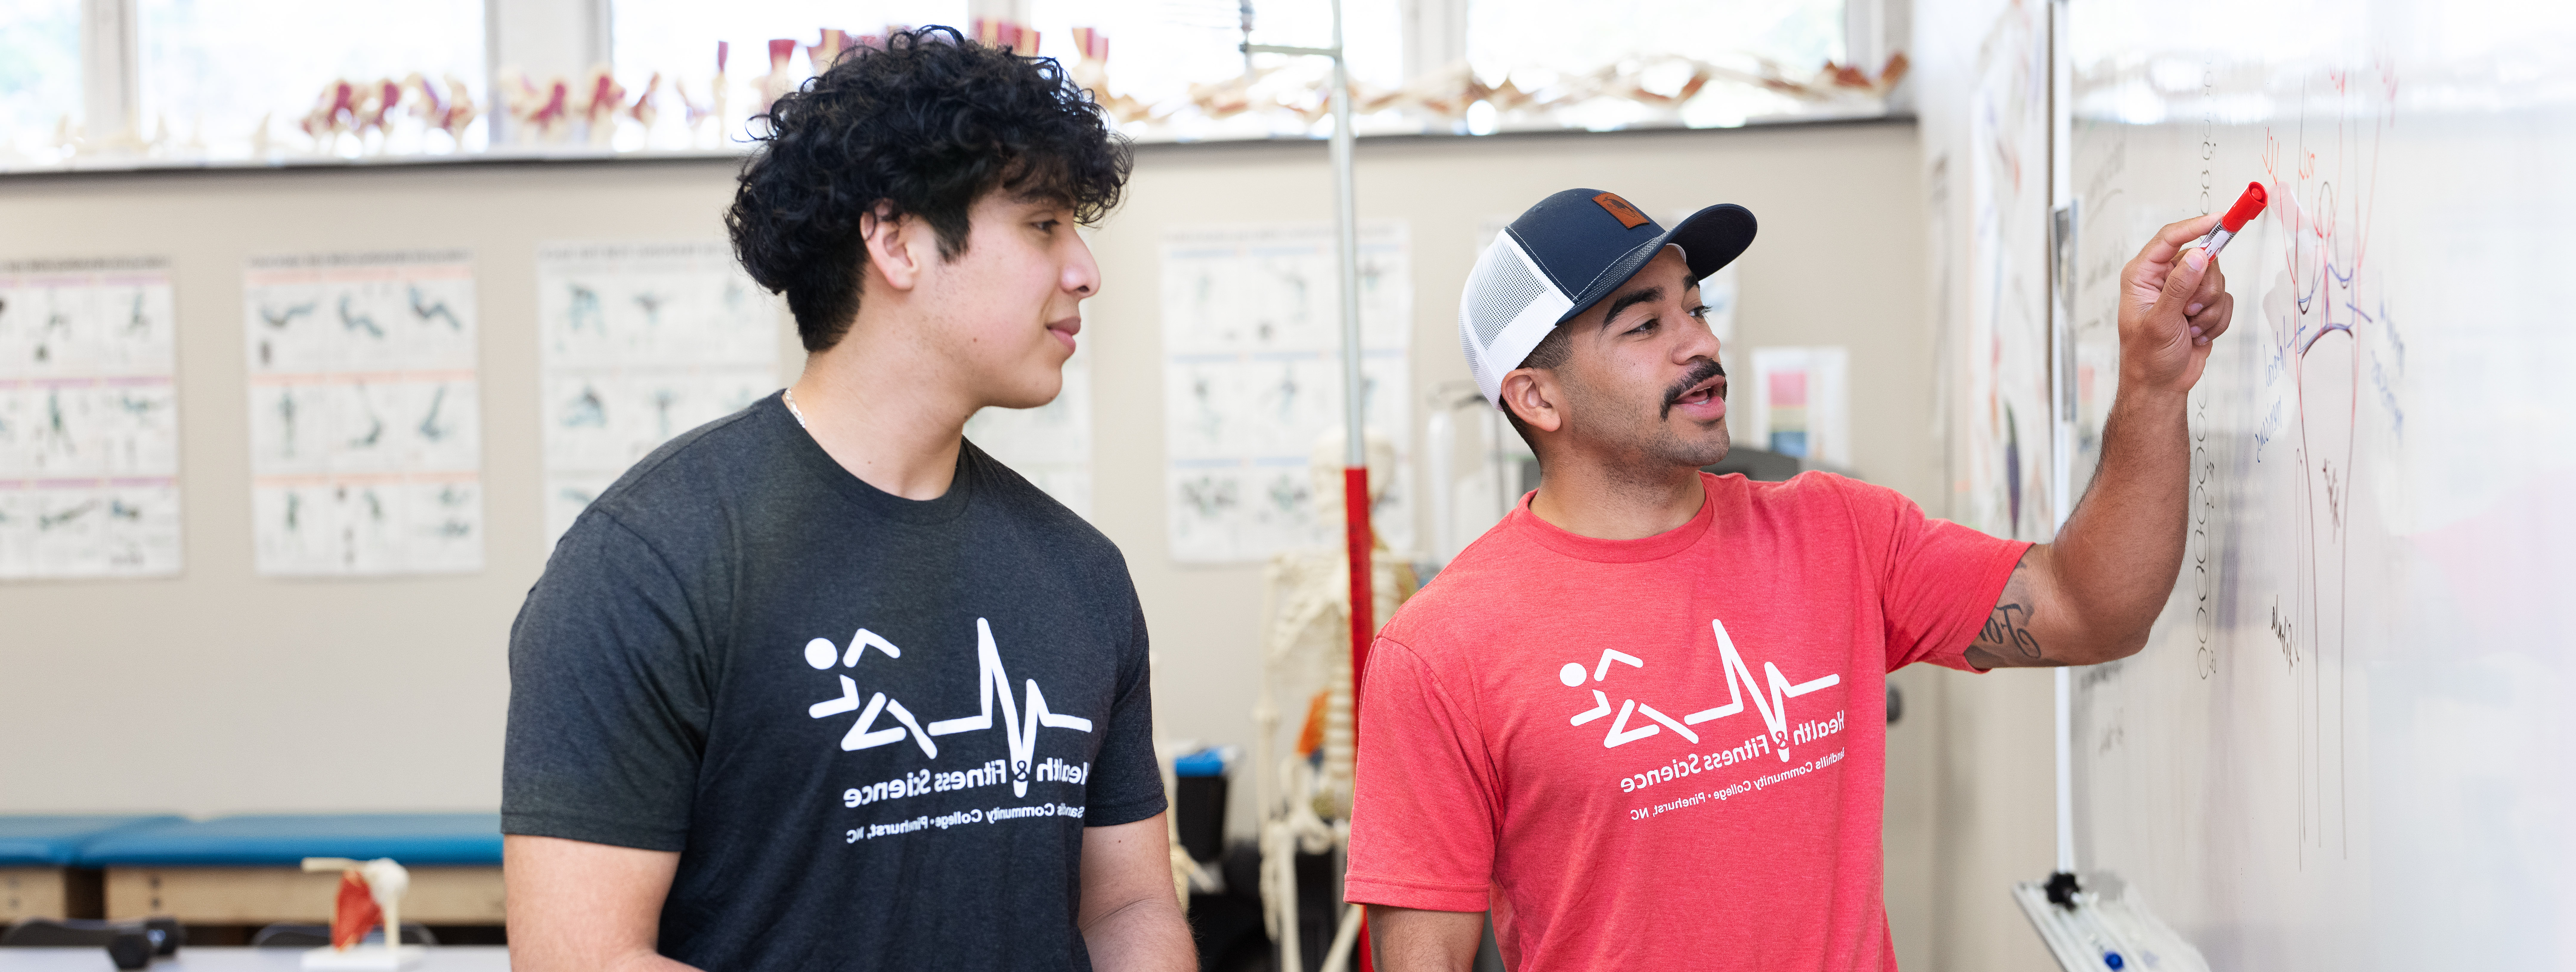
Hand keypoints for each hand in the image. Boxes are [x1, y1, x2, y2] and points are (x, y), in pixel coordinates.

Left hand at [2118, 214, 2235, 395]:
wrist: (2160, 386)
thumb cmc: (2148, 357)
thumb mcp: (2160, 322)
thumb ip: (2179, 287)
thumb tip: (2197, 254)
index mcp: (2142, 275)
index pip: (2168, 239)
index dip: (2194, 226)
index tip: (2219, 220)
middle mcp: (2163, 278)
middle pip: (2202, 259)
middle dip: (2203, 290)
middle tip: (2189, 313)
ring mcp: (2184, 291)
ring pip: (2216, 281)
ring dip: (2209, 310)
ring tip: (2189, 329)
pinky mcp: (2201, 305)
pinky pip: (2225, 301)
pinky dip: (2216, 321)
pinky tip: (2197, 335)